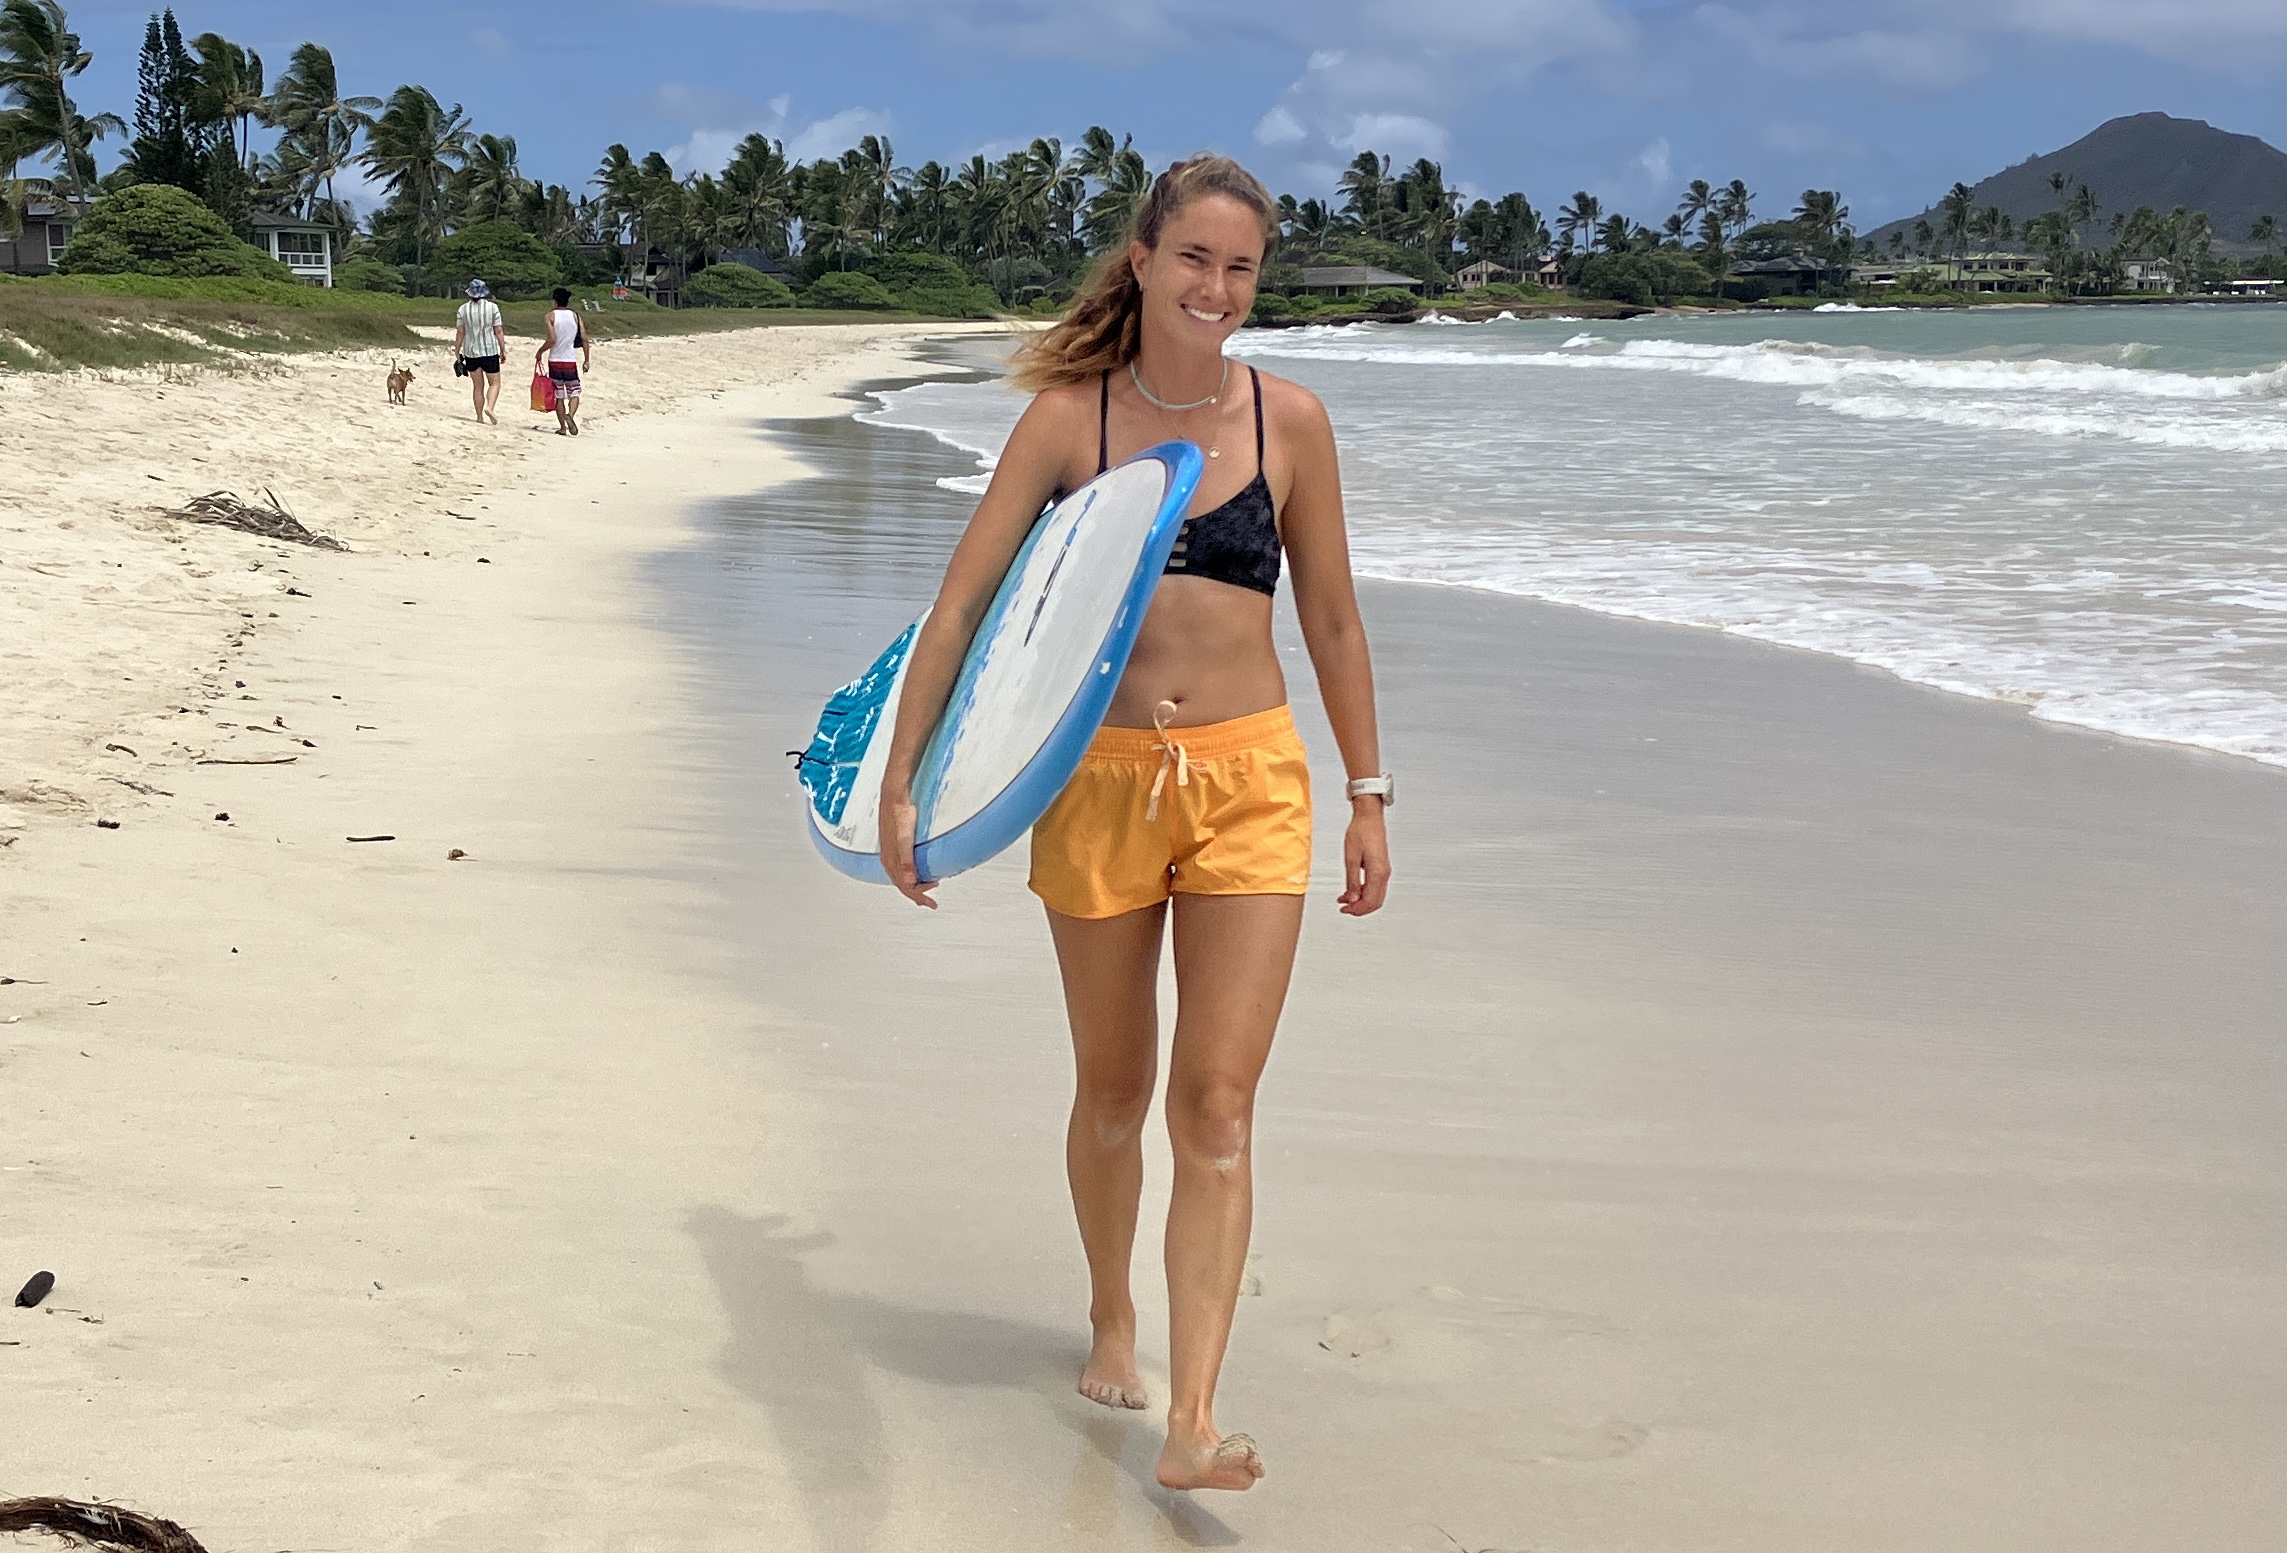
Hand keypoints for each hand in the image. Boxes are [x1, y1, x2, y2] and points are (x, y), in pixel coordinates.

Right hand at [879, 790, 936, 908]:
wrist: (894, 795)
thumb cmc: (899, 813)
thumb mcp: (905, 838)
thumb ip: (907, 861)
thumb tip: (910, 881)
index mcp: (891, 860)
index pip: (904, 886)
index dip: (918, 896)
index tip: (931, 903)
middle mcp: (889, 859)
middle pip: (902, 884)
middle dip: (917, 894)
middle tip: (931, 900)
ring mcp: (890, 852)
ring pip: (900, 876)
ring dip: (913, 885)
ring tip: (926, 887)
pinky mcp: (893, 845)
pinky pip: (899, 867)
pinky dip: (908, 874)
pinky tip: (914, 871)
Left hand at [1338, 800, 1390, 915]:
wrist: (1369, 817)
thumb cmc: (1361, 831)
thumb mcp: (1351, 858)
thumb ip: (1352, 881)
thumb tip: (1351, 898)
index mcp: (1377, 872)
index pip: (1369, 900)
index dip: (1357, 909)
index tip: (1344, 909)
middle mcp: (1384, 873)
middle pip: (1375, 902)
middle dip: (1360, 908)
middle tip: (1345, 908)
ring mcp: (1384, 870)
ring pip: (1376, 895)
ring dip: (1361, 901)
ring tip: (1346, 900)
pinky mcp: (1381, 867)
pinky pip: (1375, 886)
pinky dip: (1364, 892)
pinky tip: (1352, 891)